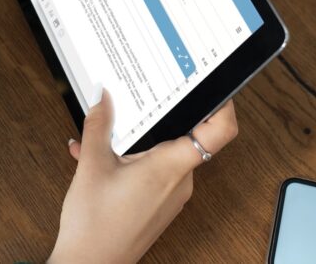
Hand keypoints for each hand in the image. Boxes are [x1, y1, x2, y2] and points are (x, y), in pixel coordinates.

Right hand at [49, 92, 238, 263]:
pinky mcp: (161, 205)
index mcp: (170, 166)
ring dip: (140, 142)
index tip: (216, 88)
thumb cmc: (94, 227)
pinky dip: (134, 161)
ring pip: (167, 155)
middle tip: (142, 103)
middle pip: (188, 137)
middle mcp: (179, 181)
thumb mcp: (91, 165)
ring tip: (109, 137)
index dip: (223, 105)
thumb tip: (103, 97)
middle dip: (161, 119)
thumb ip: (98, 125)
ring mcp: (172, 195)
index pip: (218, 131)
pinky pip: (157, 172)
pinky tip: (105, 159)